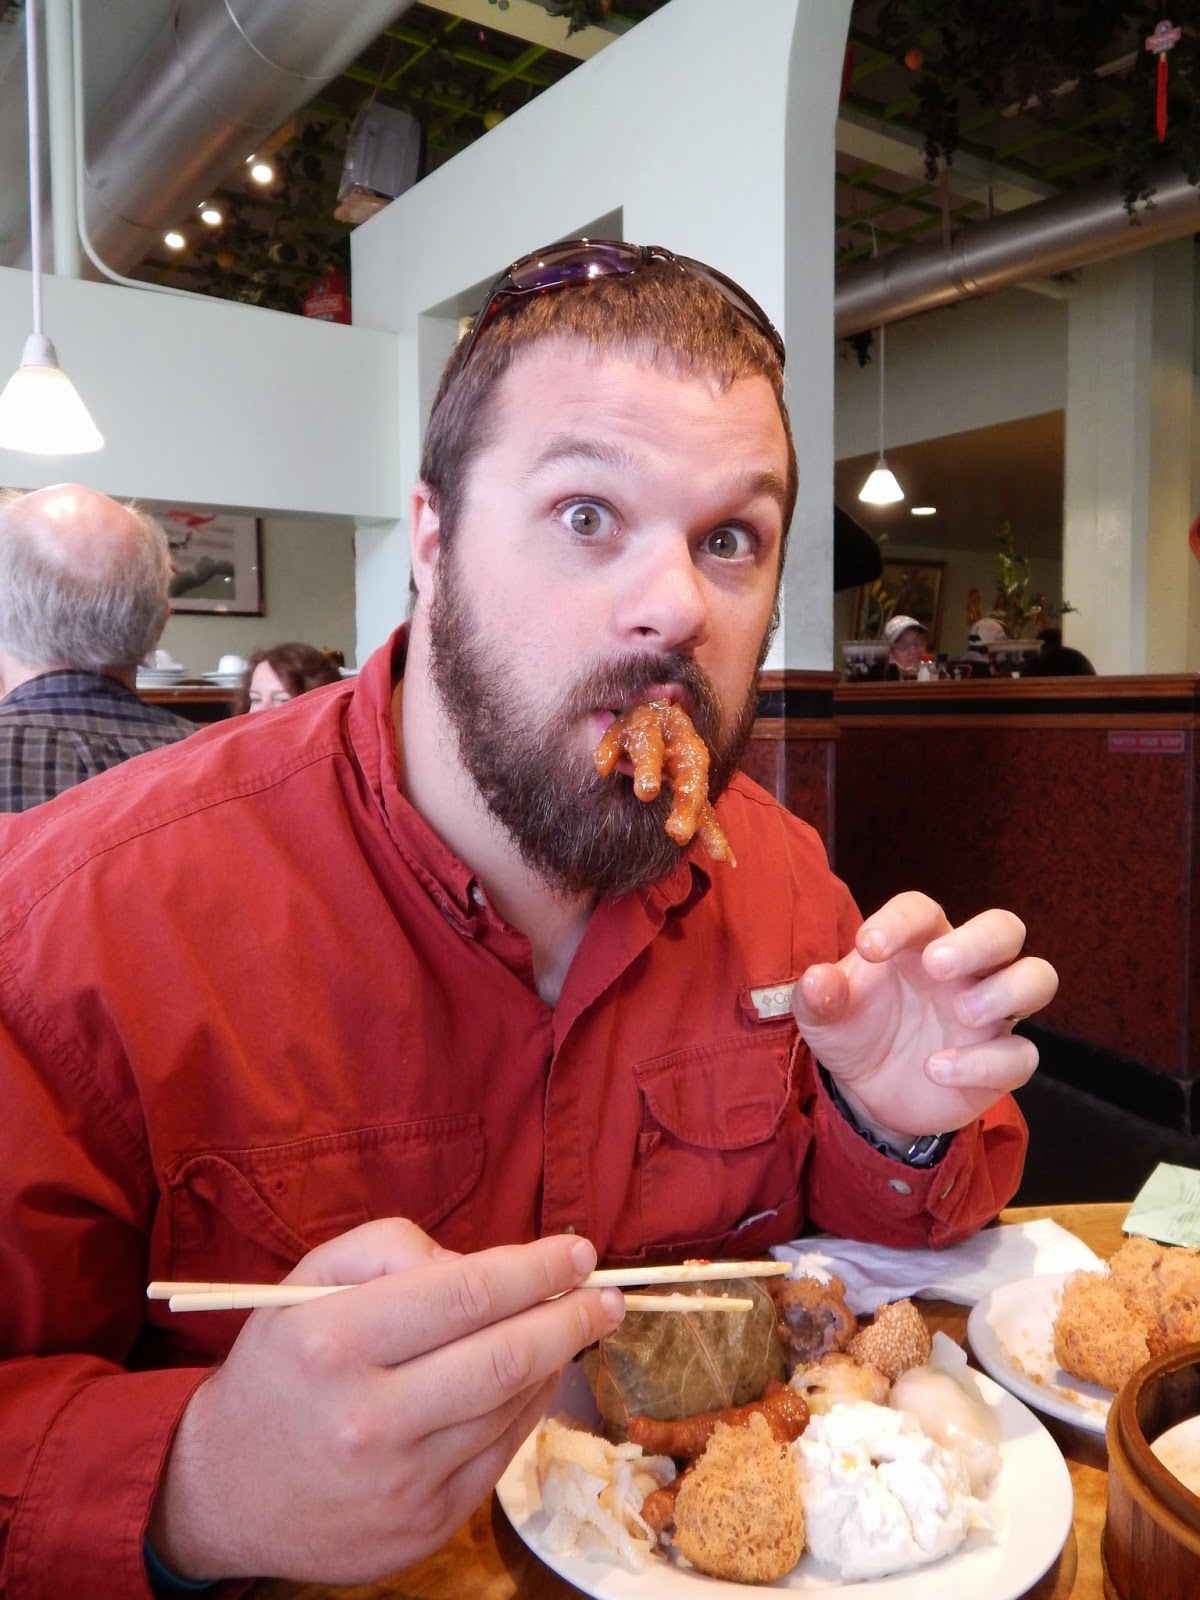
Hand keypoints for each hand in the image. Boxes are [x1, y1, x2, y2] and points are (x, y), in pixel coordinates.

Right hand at [148, 1219, 624, 1582]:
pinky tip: (541, 1375)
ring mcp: (399, 1482)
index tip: (577, 1249)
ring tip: (578, 1324)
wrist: (224, 1491)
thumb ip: (390, 1247)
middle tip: (607, 1293)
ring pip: (510, 1405)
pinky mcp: (422, 1527)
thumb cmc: (279, 1368)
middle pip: (504, 1354)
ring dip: (558, 1359)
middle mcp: (366, 1418)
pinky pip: (501, 1455)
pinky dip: (530, 1407)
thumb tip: (478, 1263)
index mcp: (331, 1343)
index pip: (463, 1292)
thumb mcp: (308, 1283)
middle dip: (570, 1315)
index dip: (534, 1268)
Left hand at [793, 892, 1057, 1137]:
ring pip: (1037, 978)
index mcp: (919, 944)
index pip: (922, 911)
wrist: (868, 1093)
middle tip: (938, 965)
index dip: (899, 921)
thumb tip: (817, 980)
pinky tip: (937, 1069)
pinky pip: (1021, 1054)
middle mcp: (965, 971)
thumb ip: (819, 996)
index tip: (868, 947)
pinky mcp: (1000, 1062)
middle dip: (979, 940)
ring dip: (1006, 990)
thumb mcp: (824, 1018)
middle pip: (1004, 929)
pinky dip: (985, 1062)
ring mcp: (990, 1014)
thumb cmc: (854, 1032)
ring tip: (961, 1011)